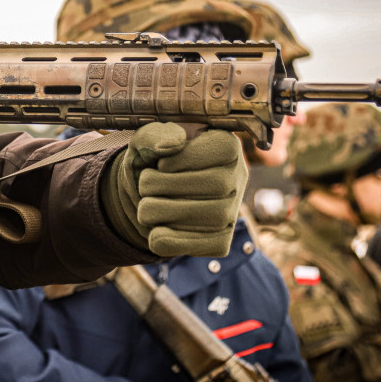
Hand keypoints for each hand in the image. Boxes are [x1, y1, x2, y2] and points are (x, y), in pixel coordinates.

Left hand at [101, 122, 247, 256]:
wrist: (143, 195)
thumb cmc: (150, 160)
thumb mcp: (145, 141)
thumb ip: (155, 135)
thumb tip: (173, 142)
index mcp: (225, 145)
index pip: (223, 150)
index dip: (187, 158)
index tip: (161, 163)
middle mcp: (236, 178)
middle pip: (218, 185)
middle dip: (170, 186)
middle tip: (145, 185)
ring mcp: (232, 211)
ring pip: (214, 218)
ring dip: (167, 213)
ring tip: (145, 206)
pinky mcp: (221, 241)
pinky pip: (208, 246)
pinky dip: (173, 241)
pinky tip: (154, 230)